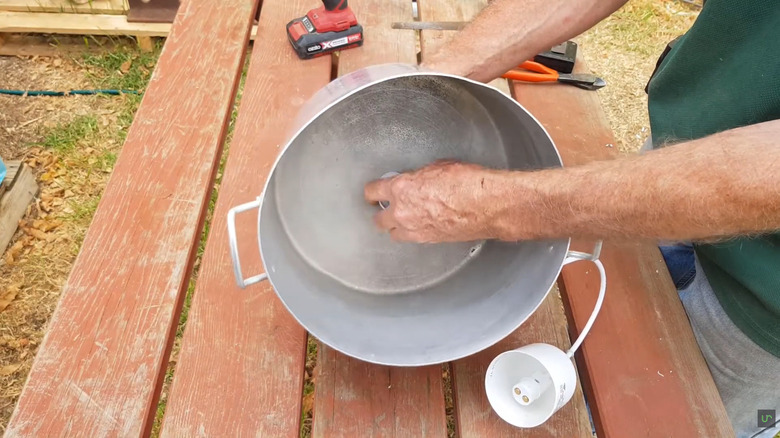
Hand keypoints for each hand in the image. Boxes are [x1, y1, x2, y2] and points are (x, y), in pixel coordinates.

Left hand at [363, 160, 505, 242]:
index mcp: (401, 188)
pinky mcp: (428, 240)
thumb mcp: (439, 168)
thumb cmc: (468, 183)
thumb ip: (420, 177)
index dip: (372, 192)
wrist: (486, 205)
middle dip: (381, 213)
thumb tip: (419, 179)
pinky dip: (413, 233)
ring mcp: (414, 229)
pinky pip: (411, 239)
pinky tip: (420, 226)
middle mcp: (402, 212)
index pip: (373, 191)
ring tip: (402, 221)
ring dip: (395, 227)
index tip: (373, 193)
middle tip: (386, 208)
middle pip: (378, 219)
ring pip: (393, 233)